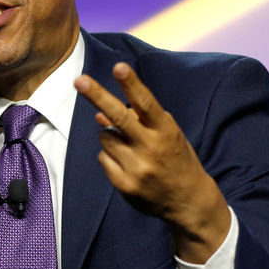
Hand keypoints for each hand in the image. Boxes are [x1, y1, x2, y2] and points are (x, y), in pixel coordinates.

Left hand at [74, 62, 229, 262]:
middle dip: (98, 96)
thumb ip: (138, 120)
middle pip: (119, 117)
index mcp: (166, 131)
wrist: (188, 200)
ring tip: (131, 147)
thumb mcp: (166, 133)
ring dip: (110, 135)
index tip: (119, 67)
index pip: (146, 103)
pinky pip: (103, 157)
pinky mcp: (125, 185)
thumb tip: (98, 114)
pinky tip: (127, 163)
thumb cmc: (174, 157)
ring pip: (105, 136)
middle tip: (80, 80)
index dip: (132, 84)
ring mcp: (137, 168)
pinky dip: (110, 155)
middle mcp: (151, 149)